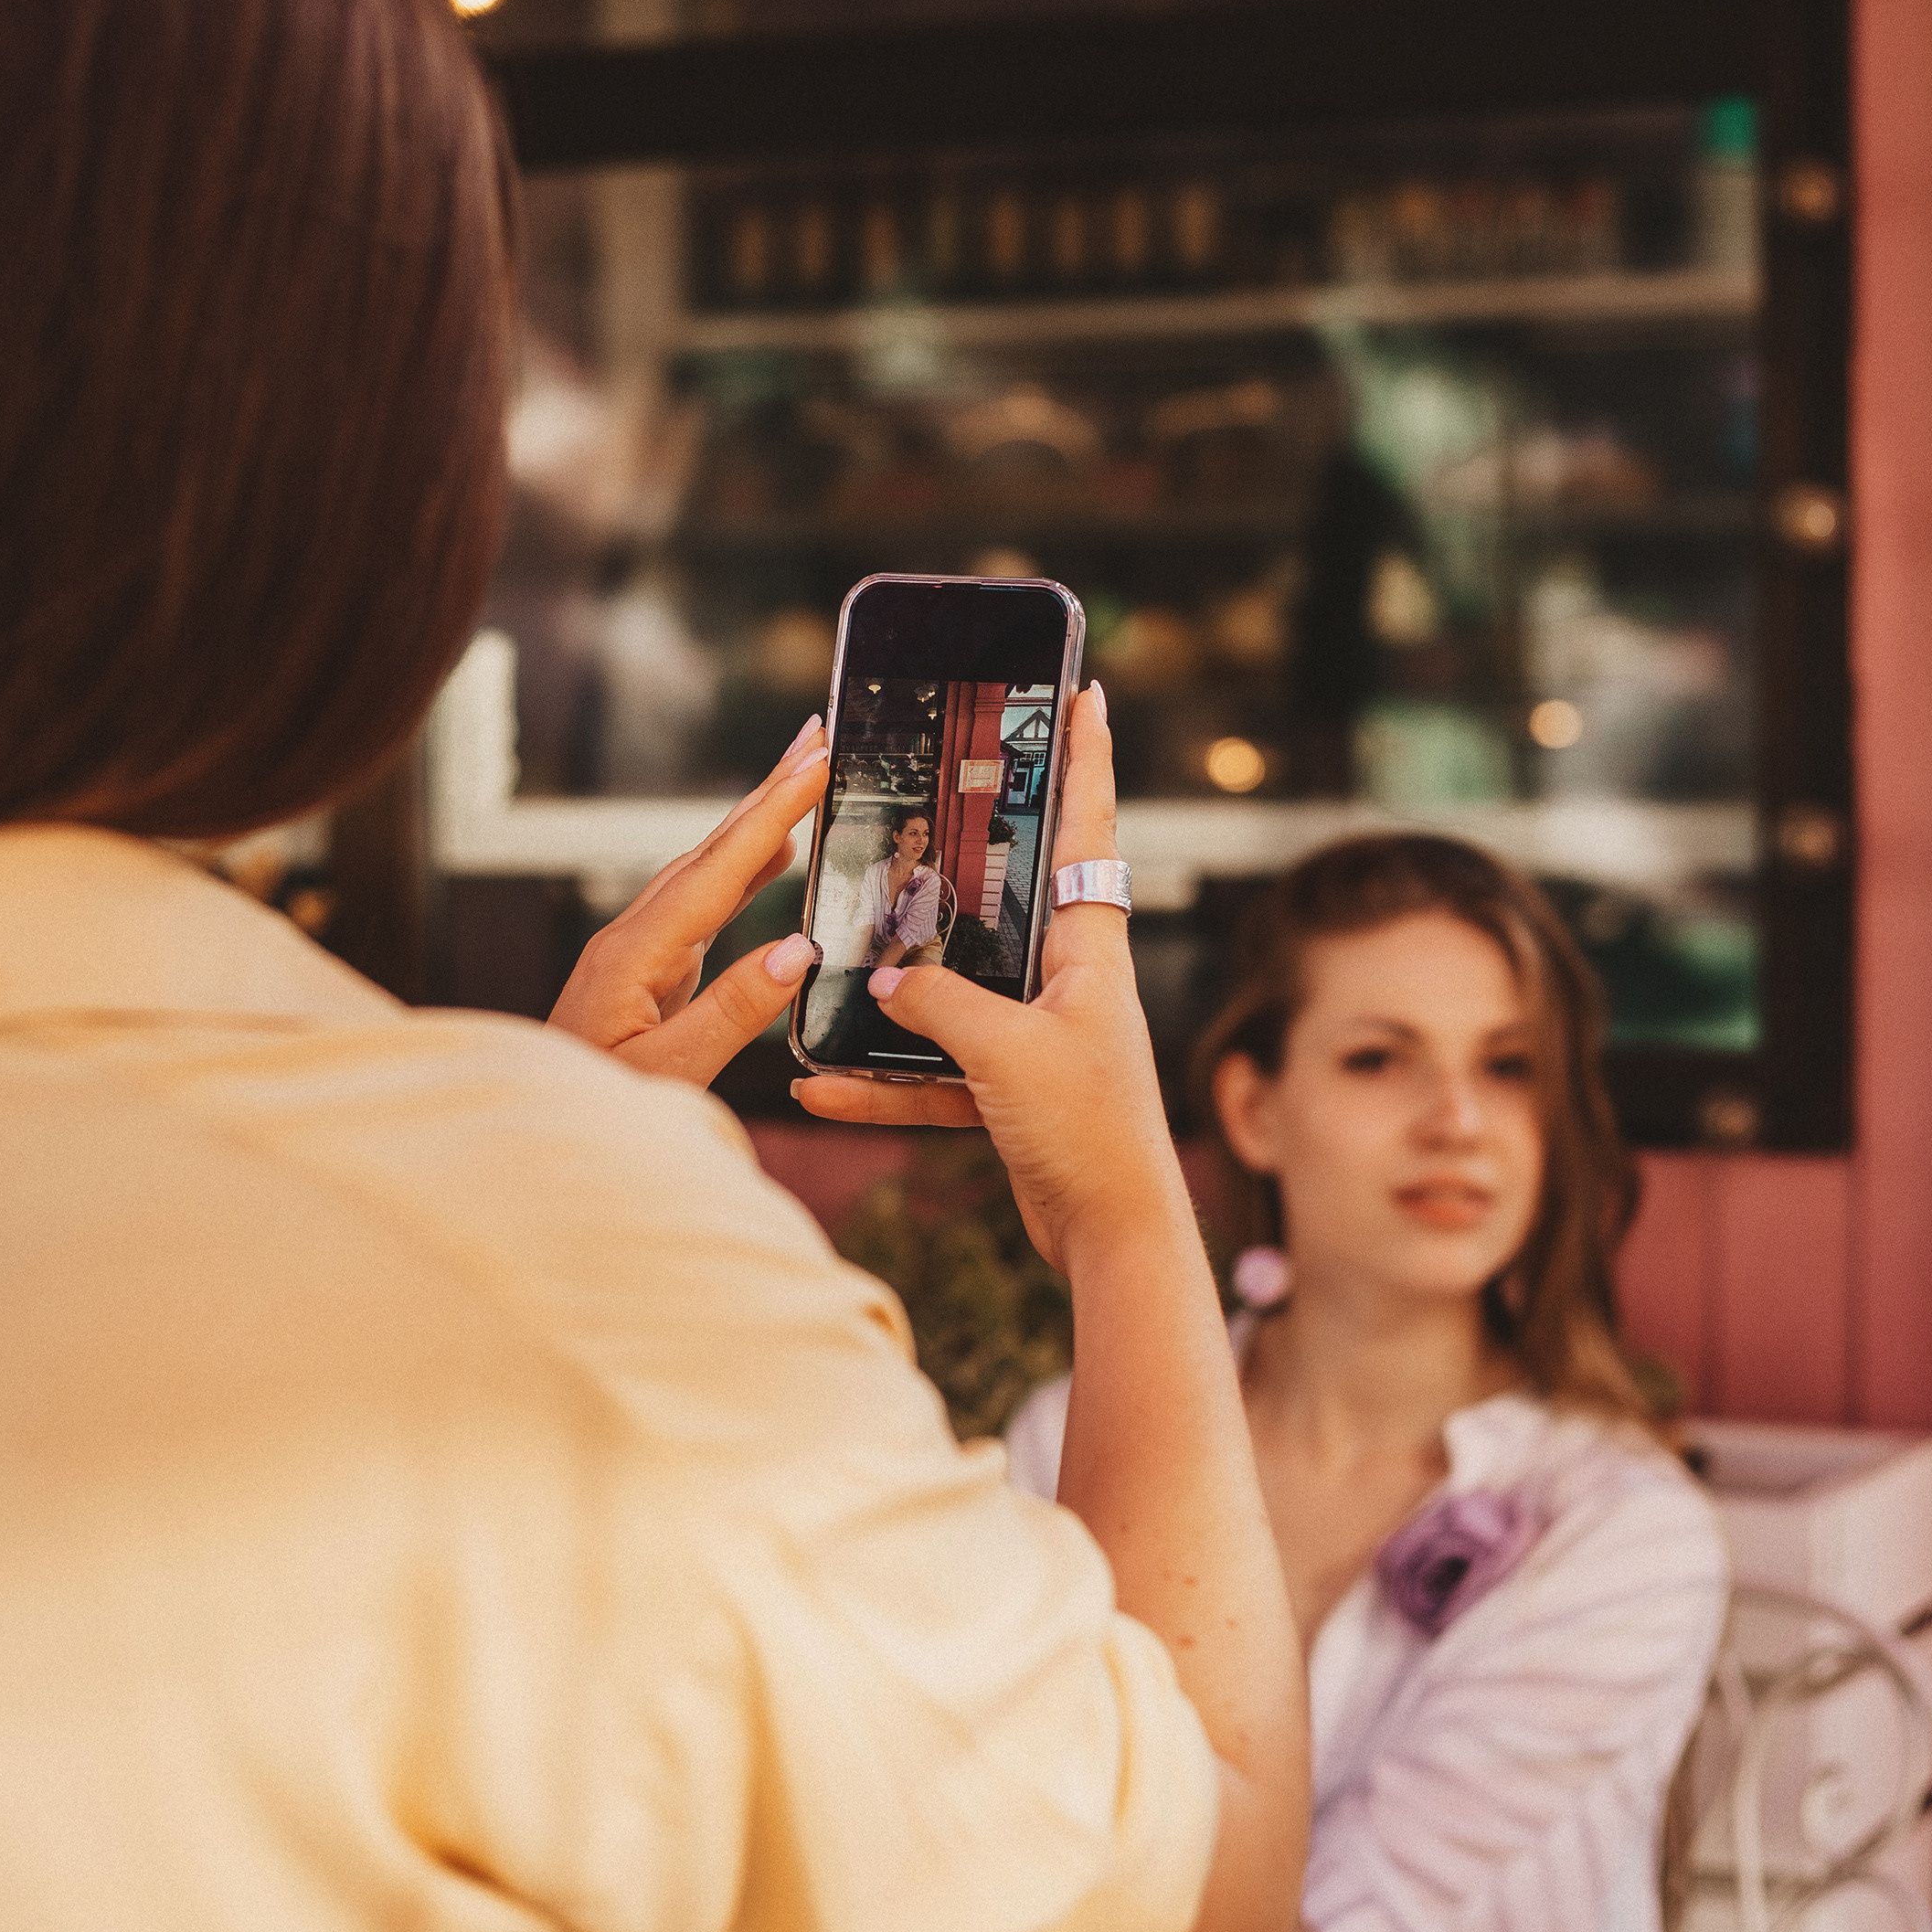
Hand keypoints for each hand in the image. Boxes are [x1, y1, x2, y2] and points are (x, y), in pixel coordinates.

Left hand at [547, 715, 828, 1086]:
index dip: (771, 814)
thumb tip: (798, 950)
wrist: (530, 1136)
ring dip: (757, 823)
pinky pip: (704, 904)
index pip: (718, 870)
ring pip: (706, 870)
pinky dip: (743, 870)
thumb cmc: (593, 1112)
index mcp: (635, 954)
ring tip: (803, 779)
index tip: (814, 762)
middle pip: (710, 850)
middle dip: (766, 791)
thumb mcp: (668, 1075)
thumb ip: (732, 1013)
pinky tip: (772, 861)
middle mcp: (632, 939)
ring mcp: (636, 952)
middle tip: (817, 734)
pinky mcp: (645, 972)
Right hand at [793, 685, 1172, 1273]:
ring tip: (830, 971)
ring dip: (896, 996)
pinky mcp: (1014, 1095)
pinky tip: (819, 1090)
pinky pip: (937, 1076)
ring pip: (957, 995)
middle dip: (968, 856)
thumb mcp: (1005, 1050)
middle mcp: (1069, 984)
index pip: (1088, 828)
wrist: (1113, 1237)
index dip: (1086, 757)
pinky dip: (884, 1085)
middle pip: (1012, 898)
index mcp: (1089, 951)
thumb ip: (939, 1003)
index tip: (1087, 693)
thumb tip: (887, 982)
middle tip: (929, 801)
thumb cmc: (1086, 1131)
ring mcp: (1041, 1039)